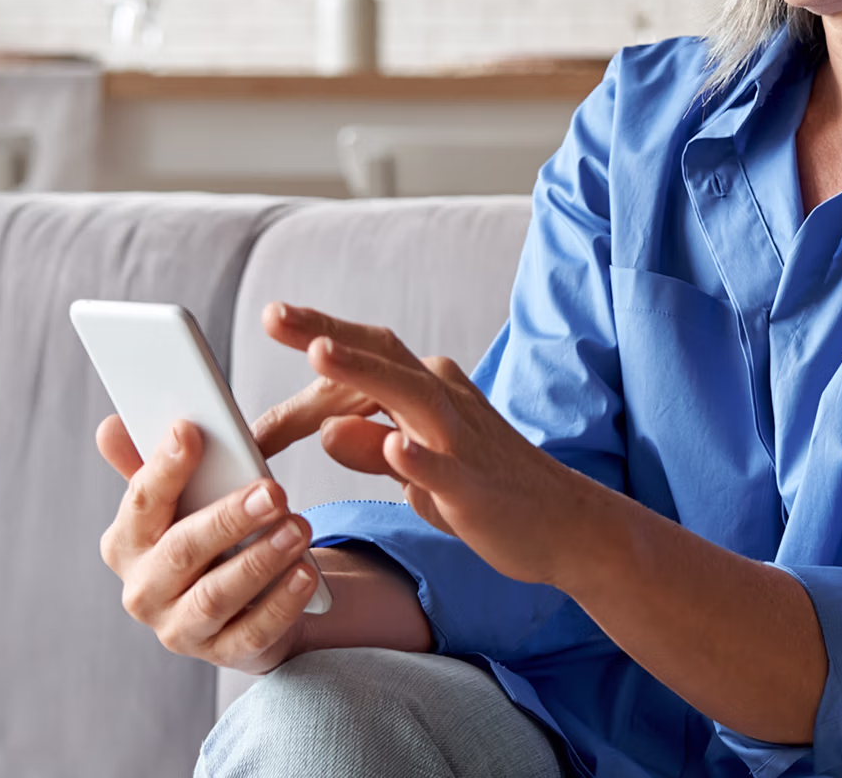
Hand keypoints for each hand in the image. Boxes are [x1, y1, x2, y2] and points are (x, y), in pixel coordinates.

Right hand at [94, 416, 319, 674]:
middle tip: (273, 491)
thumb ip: (153, 466)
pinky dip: (281, 603)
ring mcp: (180, 629)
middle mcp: (144, 591)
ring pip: (216, 596)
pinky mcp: (224, 654)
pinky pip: (253, 632)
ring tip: (299, 528)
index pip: (141, 503)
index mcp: (127, 544)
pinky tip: (305, 574)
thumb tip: (111, 427)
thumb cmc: (207, 541)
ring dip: (260, 560)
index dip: (164, 467)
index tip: (191, 431)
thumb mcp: (182, 503)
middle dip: (228, 518)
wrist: (241, 606)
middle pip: (182, 551)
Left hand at [262, 301, 603, 587]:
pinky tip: (392, 446)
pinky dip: (418, 456)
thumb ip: (372, 447)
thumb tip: (326, 429)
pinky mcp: (476, 487)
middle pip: (382, 357)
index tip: (273, 322)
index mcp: (430, 391)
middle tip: (274, 314)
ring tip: (318, 353)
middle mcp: (446, 402)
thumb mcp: (417, 470)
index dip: (315, 347)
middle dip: (326, 332)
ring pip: (410, 396)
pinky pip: (444, 469)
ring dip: (365, 373)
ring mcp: (463, 442)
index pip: (366, 360)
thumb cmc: (489, 494)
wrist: (568, 526)